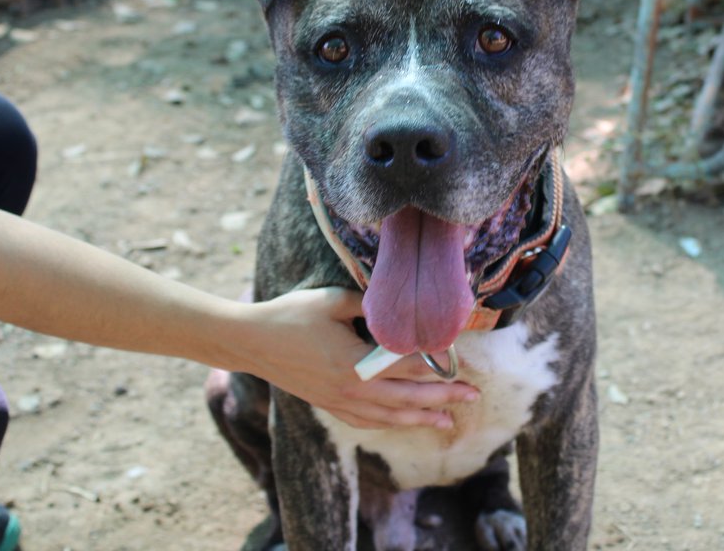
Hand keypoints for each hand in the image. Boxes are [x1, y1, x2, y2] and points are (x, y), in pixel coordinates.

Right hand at [237, 287, 478, 429]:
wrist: (251, 342)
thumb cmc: (291, 316)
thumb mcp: (332, 300)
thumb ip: (368, 305)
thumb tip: (396, 307)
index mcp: (355, 363)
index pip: (408, 367)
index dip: (437, 364)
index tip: (461, 360)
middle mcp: (351, 389)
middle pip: (407, 397)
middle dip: (443, 397)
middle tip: (472, 395)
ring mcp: (338, 401)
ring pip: (389, 417)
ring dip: (421, 418)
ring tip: (447, 422)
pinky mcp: (328, 405)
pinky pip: (366, 421)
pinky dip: (389, 423)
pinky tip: (404, 422)